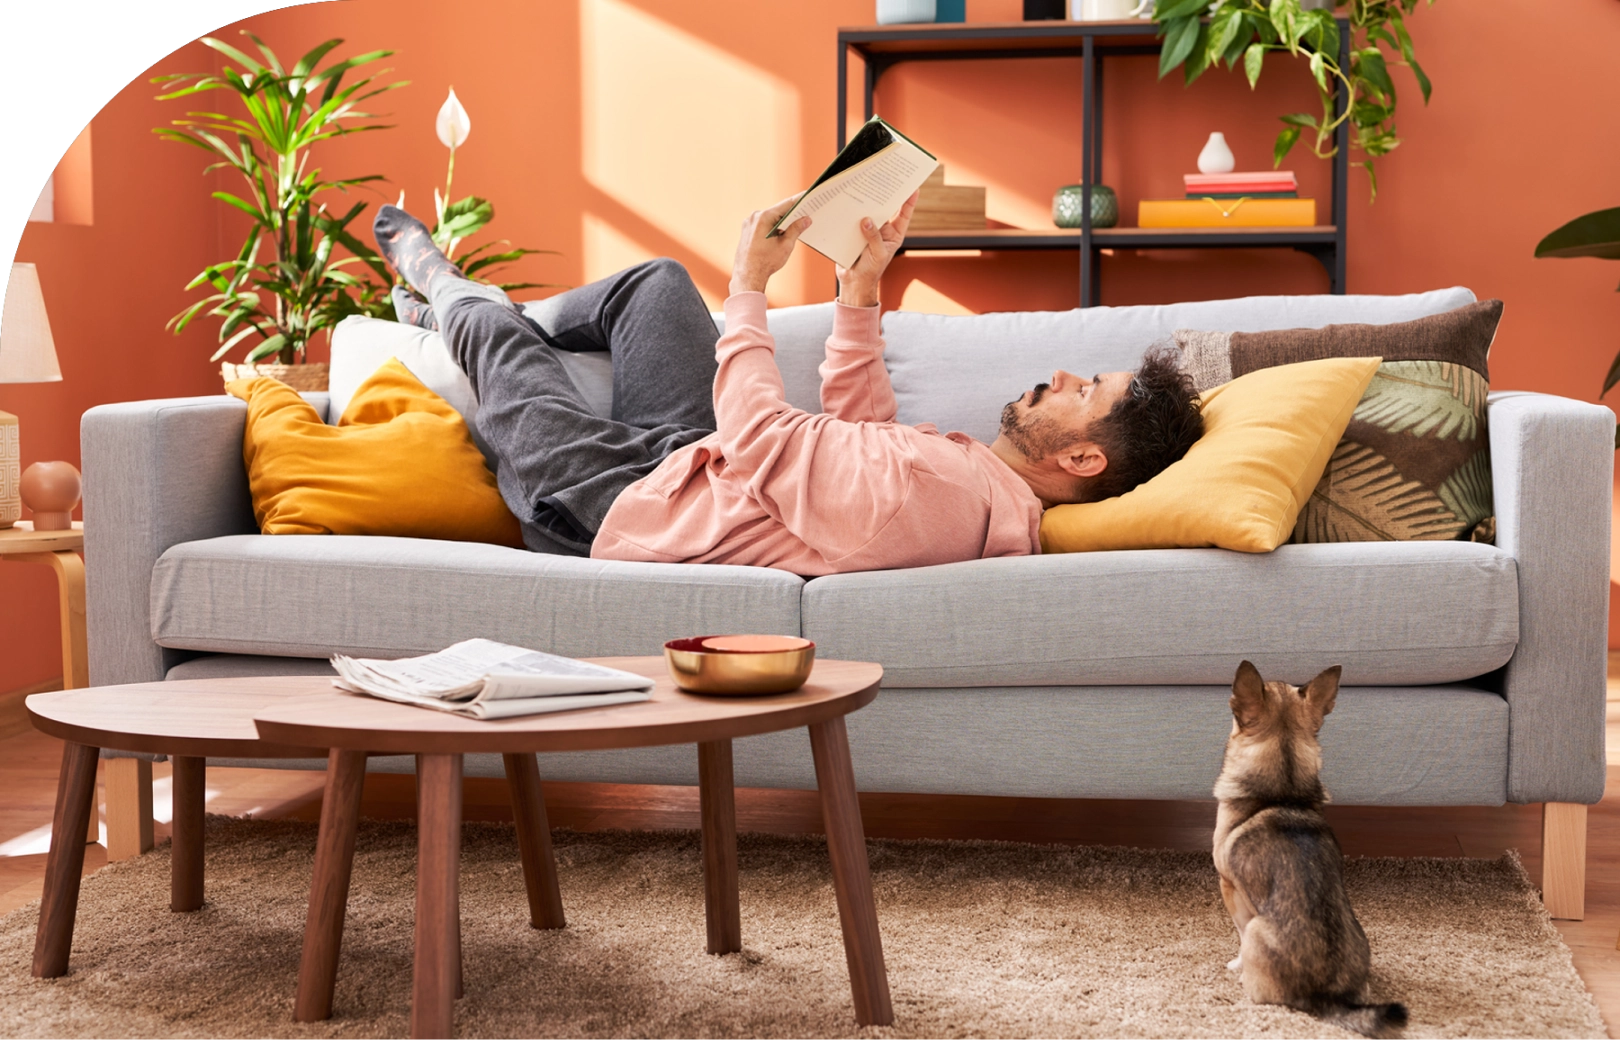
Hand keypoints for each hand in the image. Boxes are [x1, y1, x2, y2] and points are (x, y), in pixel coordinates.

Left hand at [730, 196, 810, 296]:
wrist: (747, 276)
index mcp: (764, 217)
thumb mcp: (785, 245)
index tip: (808, 195)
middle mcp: (754, 217)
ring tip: (796, 225)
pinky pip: (763, 224)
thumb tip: (805, 220)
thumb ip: (796, 229)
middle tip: (806, 212)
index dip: (799, 200)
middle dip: (792, 213)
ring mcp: (749, 223)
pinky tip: (782, 233)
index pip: (786, 204)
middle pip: (778, 211)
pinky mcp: (747, 230)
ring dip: (783, 221)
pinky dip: (774, 226)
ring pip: (771, 218)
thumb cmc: (764, 263)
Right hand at [835, 190, 917, 307]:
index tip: (914, 187)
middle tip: (885, 178)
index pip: (904, 214)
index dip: (909, 201)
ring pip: (868, 210)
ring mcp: (867, 228)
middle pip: (885, 207)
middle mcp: (881, 228)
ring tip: (865, 185)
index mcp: (894, 233)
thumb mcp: (878, 255)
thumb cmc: (871, 270)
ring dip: (866, 200)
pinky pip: (852, 218)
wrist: (853, 280)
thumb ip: (874, 238)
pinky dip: (850, 211)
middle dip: (885, 194)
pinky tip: (848, 201)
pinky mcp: (853, 230)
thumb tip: (866, 220)